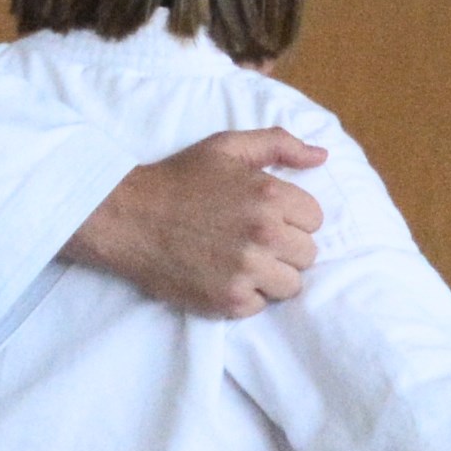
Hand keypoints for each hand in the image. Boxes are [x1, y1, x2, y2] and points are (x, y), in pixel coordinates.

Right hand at [74, 130, 326, 318]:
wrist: (128, 216)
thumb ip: (278, 144)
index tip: (268, 217)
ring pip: (291, 285)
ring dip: (271, 275)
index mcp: (270, 195)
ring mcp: (247, 270)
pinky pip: (261, 306)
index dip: (292, 218)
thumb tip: (321, 157)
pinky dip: (245, 296)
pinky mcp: (228, 300)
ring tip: (242, 261)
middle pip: (307, 254)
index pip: (315, 219)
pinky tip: (223, 276)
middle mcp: (264, 234)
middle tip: (253, 240)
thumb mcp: (227, 147)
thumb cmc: (179, 179)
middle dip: (285, 247)